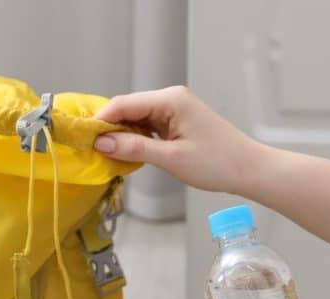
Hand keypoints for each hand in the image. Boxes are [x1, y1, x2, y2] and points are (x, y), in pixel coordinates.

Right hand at [93, 86, 262, 193]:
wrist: (247, 168)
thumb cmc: (217, 162)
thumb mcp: (171, 158)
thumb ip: (135, 148)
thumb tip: (103, 142)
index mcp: (170, 100)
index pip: (124, 104)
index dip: (101, 120)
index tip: (83, 138)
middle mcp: (171, 99)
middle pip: (128, 109)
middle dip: (108, 128)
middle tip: (90, 150)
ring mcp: (174, 110)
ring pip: (136, 119)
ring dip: (121, 136)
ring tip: (105, 154)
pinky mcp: (177, 123)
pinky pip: (147, 127)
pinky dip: (135, 140)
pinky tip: (126, 153)